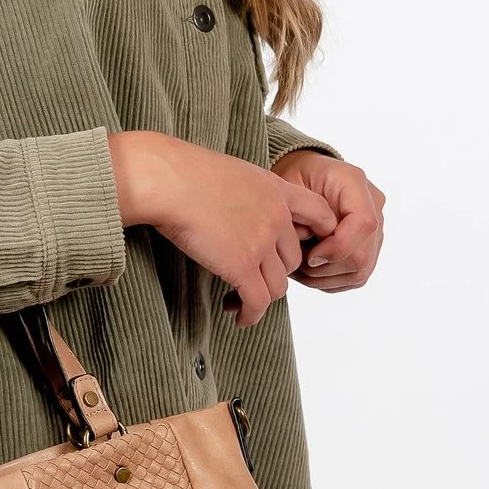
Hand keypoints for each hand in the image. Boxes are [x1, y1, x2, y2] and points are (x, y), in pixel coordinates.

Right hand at [107, 132, 338, 328]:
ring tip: (244, 300)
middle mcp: (276, 217)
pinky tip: (240, 317)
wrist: (167, 181)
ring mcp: (261, 243)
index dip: (318, 236)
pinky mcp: (241, 266)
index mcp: (277, 190)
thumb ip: (251, 193)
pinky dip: (250, 314)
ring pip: (278, 285)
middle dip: (276, 272)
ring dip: (262, 296)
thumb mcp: (235, 172)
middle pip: (293, 259)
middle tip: (254, 278)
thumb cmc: (187, 172)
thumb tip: (244, 209)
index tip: (304, 249)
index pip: (321, 215)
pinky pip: (257, 301)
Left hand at [270, 149, 384, 291]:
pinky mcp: (369, 247)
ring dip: (324, 277)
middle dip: (326, 268)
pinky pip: (355, 276)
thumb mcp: (288, 187)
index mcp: (354, 182)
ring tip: (299, 267)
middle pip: (362, 255)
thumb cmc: (293, 177)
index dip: (337, 247)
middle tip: (298, 263)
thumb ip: (300, 218)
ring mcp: (374, 228)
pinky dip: (329, 280)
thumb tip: (313, 256)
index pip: (364, 223)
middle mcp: (372, 204)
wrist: (301, 177)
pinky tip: (308, 270)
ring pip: (360, 272)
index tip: (309, 255)